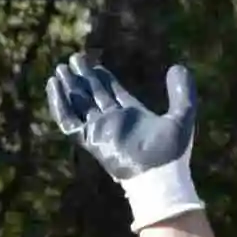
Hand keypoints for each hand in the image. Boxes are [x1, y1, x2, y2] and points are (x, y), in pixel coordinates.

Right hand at [46, 52, 202, 229]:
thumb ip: (182, 92)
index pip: (113, 92)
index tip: (94, 63)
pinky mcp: (91, 140)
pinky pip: (69, 121)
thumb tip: (179, 67)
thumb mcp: (182, 116)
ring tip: (61, 68)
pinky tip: (53, 85)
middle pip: (94, 96)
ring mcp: (101, 131)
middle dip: (84, 78)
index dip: (103, 77)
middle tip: (74, 59)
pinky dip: (59, 104)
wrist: (159, 177)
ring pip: (79, 105)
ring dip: (70, 87)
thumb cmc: (172, 152)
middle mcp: (115, 122)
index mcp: (133, 116)